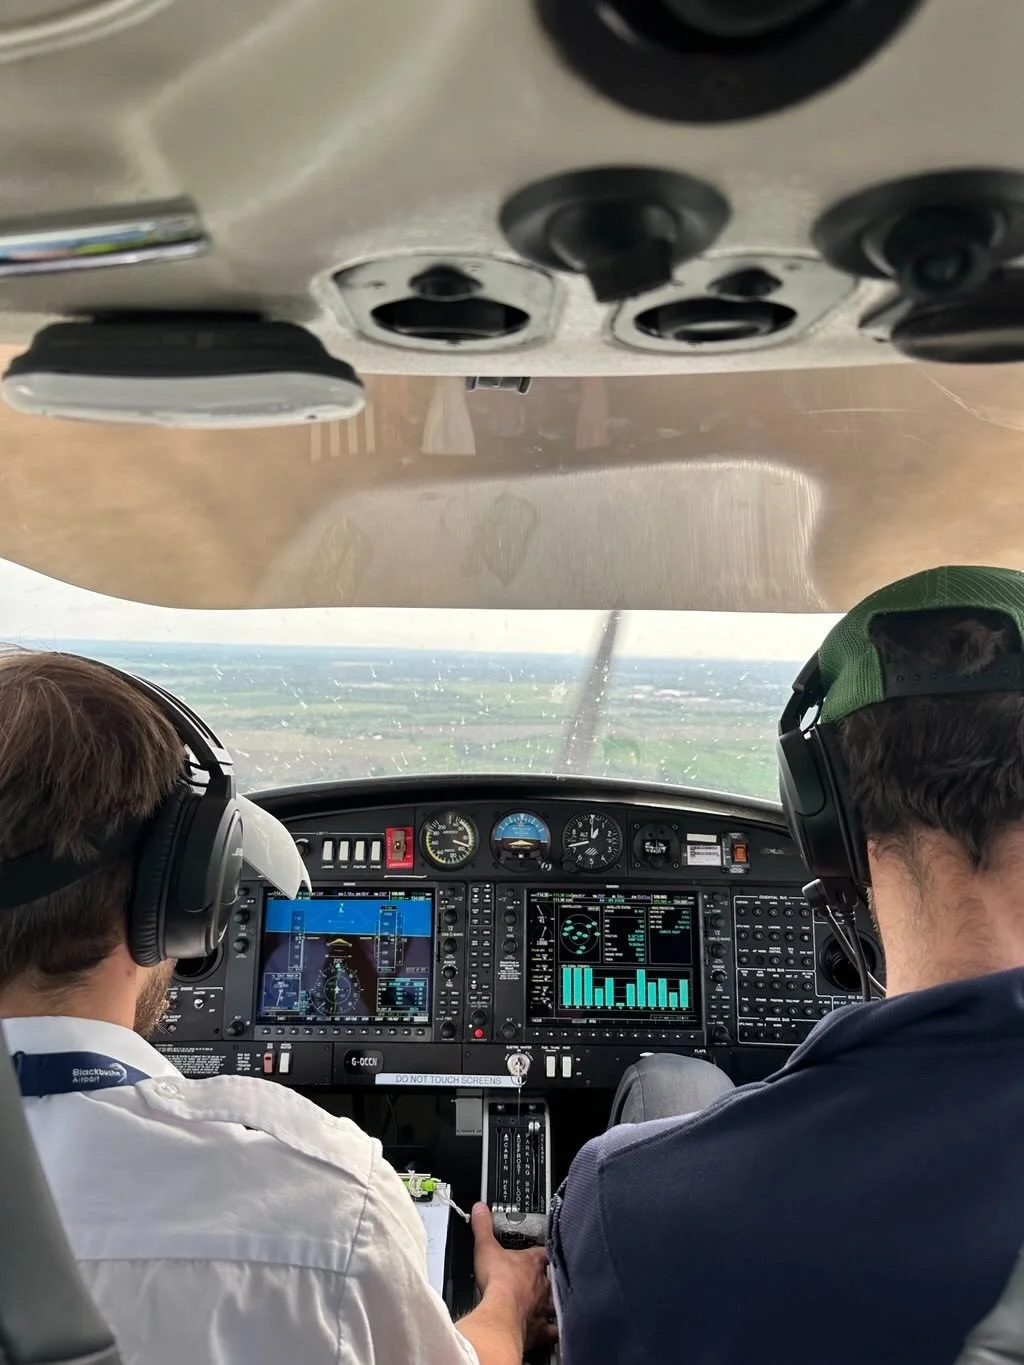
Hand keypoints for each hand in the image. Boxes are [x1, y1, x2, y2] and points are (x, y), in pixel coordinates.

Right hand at [471, 1203, 557, 1350]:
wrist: (501, 1315)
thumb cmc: (497, 1283)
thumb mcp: (486, 1247)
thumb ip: (483, 1227)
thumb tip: (480, 1208)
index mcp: (532, 1263)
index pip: (544, 1252)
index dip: (544, 1251)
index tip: (542, 1251)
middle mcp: (543, 1285)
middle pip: (553, 1278)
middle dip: (551, 1279)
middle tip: (546, 1281)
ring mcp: (543, 1307)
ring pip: (557, 1304)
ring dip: (555, 1304)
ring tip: (553, 1305)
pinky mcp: (540, 1330)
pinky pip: (553, 1331)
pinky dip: (554, 1330)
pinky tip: (554, 1331)